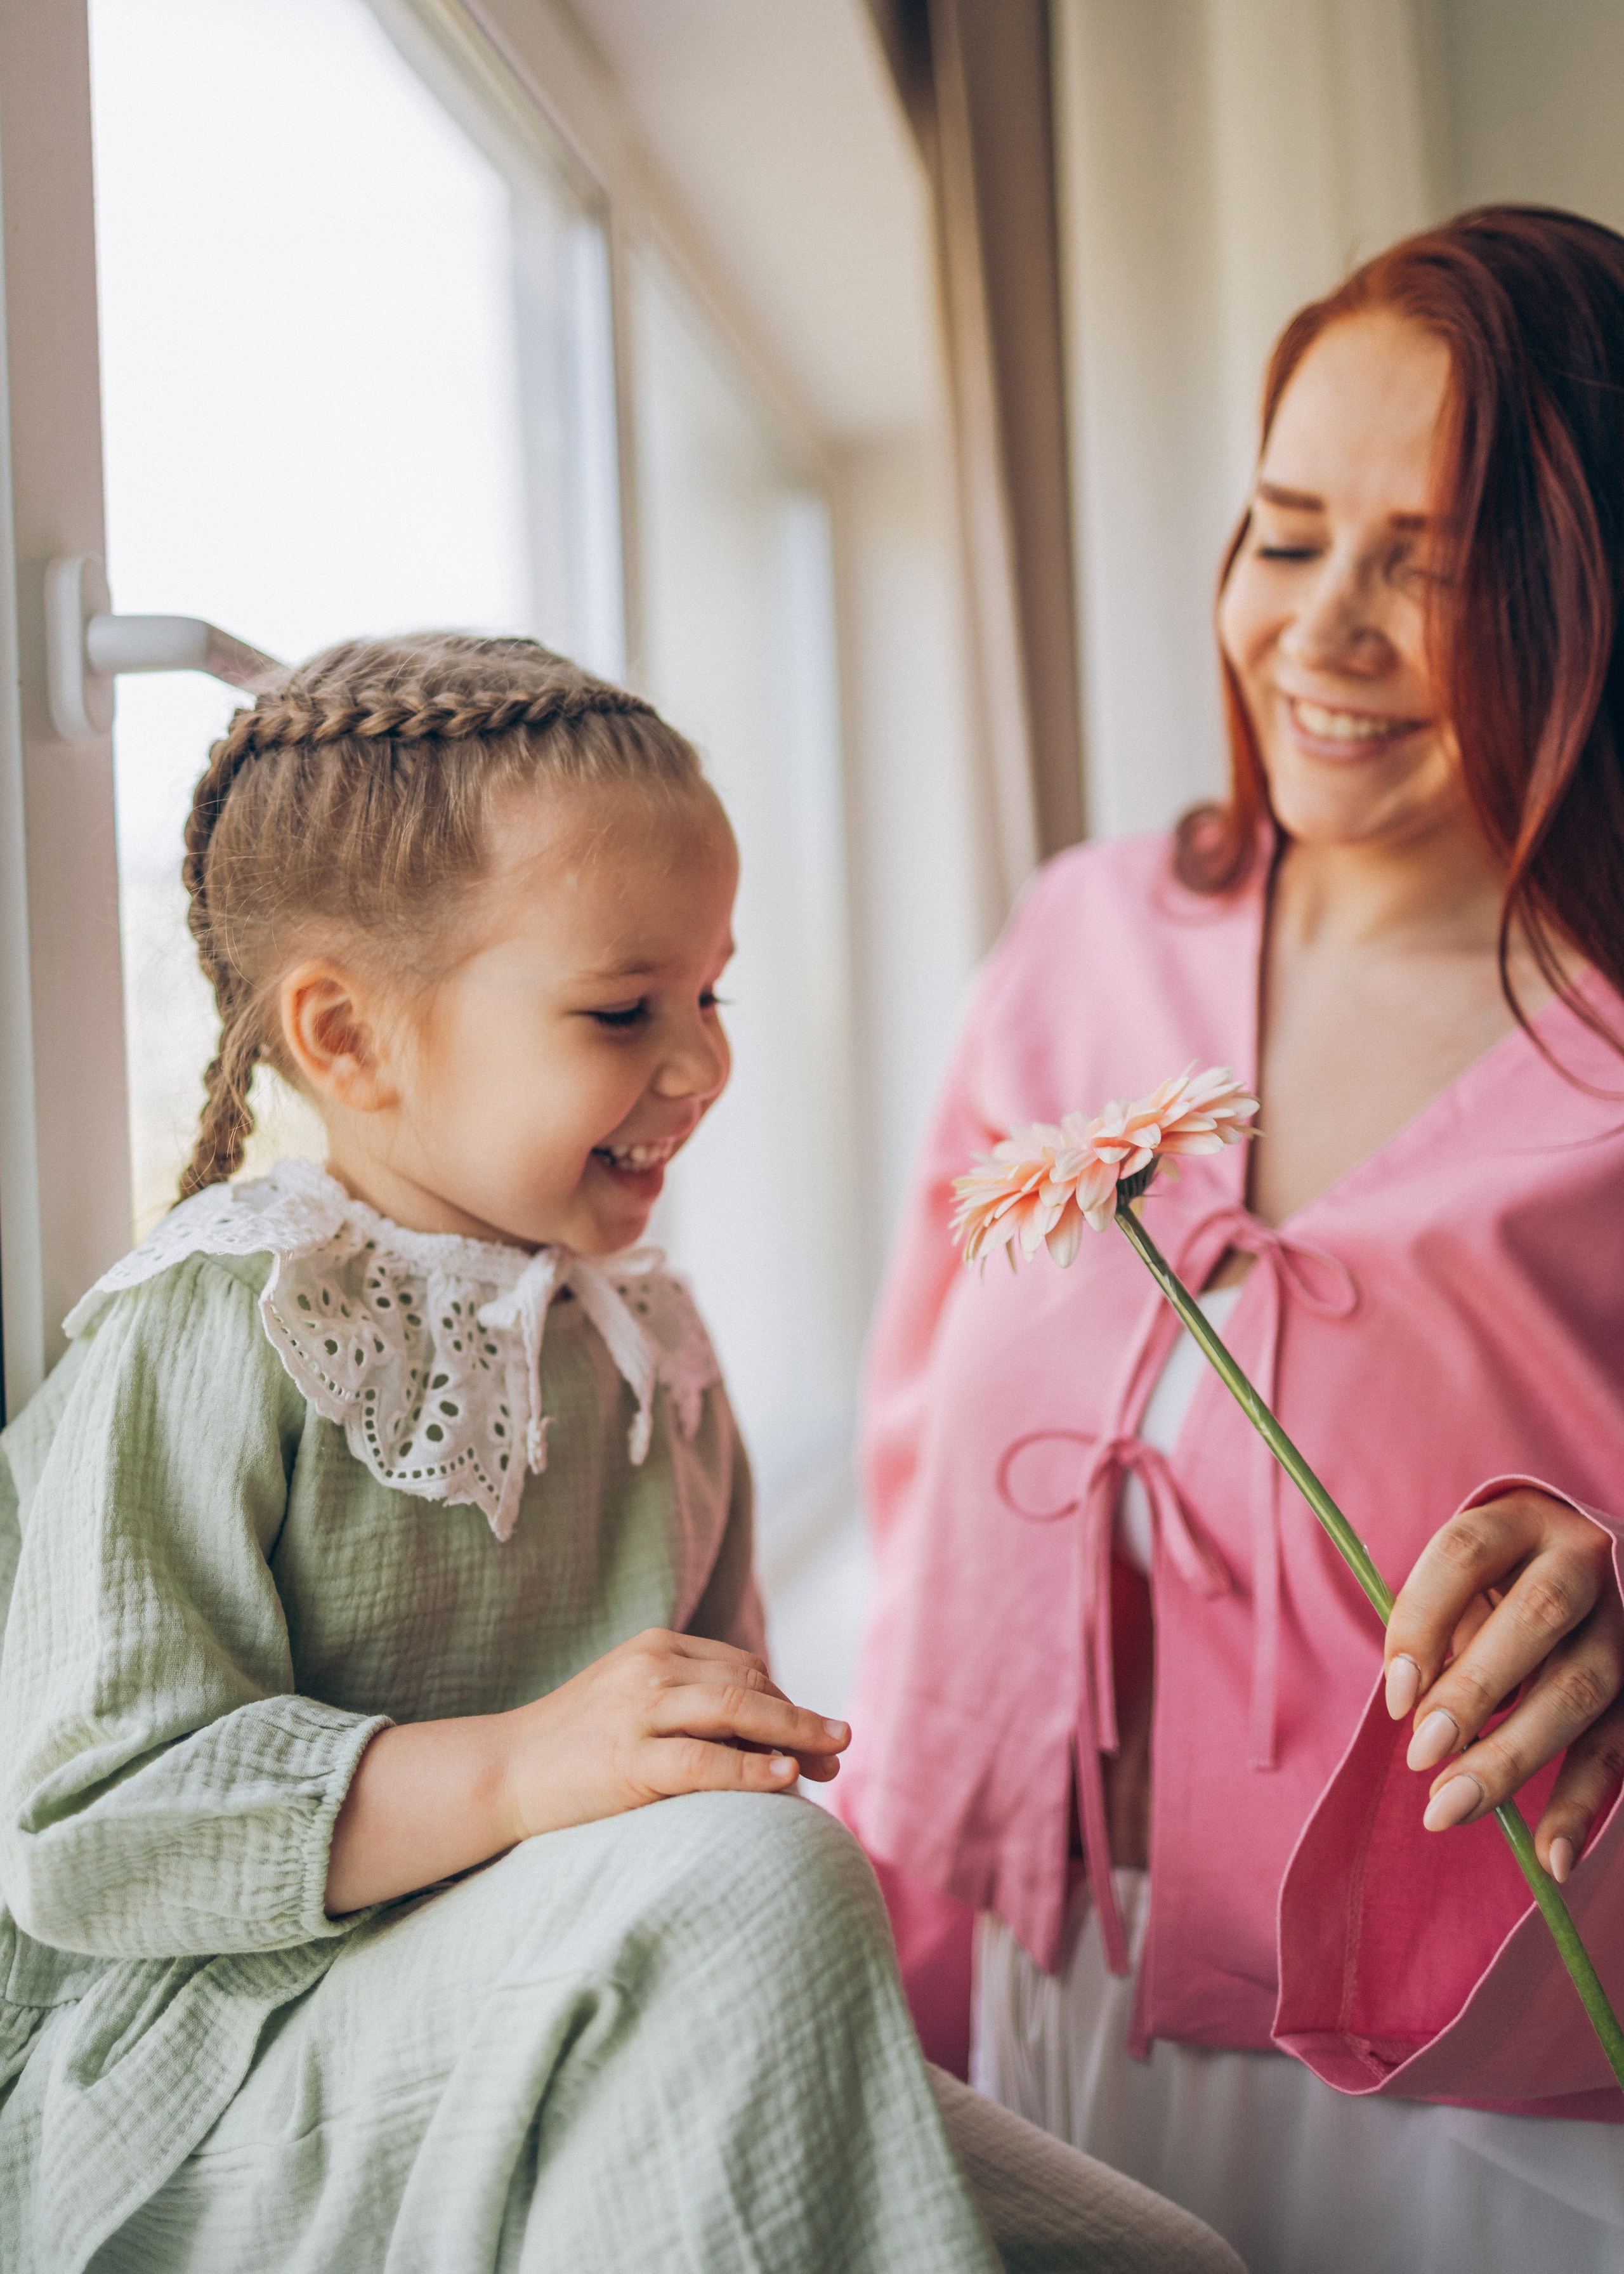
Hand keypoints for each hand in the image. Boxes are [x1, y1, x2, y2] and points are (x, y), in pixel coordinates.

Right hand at [496, 1629, 848, 1843]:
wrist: (501, 1772)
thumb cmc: (575, 1746)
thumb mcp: (633, 1703)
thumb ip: (686, 1701)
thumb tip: (764, 1729)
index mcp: (656, 1648)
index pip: (741, 1667)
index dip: (786, 1699)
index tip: (817, 1734)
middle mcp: (651, 1668)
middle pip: (748, 1683)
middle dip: (801, 1717)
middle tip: (840, 1747)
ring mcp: (637, 1710)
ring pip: (735, 1709)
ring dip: (794, 1732)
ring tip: (830, 1756)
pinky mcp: (628, 1759)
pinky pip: (704, 1759)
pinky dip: (751, 1767)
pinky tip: (784, 1776)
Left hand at [1384, 1489, 1623, 1881]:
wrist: (1578, 1564)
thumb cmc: (1496, 1583)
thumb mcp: (1461, 1583)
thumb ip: (1437, 1629)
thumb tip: (1419, 1713)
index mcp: (1519, 1520)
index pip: (1465, 1554)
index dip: (1424, 1622)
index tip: (1394, 1698)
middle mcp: (1583, 1559)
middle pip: (1537, 1618)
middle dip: (1476, 1691)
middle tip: (1423, 1756)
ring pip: (1584, 1686)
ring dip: (1516, 1755)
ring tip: (1453, 1808)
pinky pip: (1618, 1746)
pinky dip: (1582, 1804)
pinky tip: (1550, 1856)